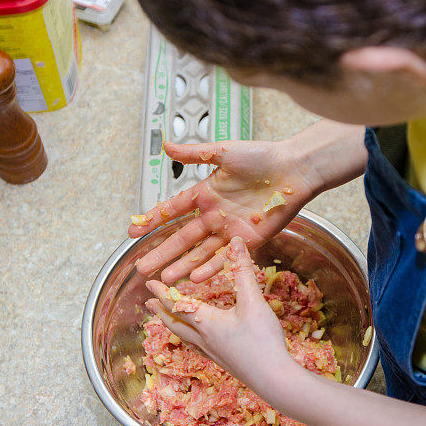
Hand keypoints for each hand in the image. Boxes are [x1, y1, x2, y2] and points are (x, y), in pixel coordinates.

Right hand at [129, 138, 316, 283]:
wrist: (293, 169)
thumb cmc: (261, 157)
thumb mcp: (223, 151)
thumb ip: (194, 154)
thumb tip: (165, 147)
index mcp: (205, 192)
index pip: (172, 210)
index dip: (152, 221)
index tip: (132, 234)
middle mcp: (214, 213)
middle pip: (182, 237)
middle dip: (162, 252)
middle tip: (142, 267)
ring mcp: (230, 229)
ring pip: (200, 251)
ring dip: (182, 266)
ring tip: (164, 279)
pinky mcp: (248, 240)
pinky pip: (226, 257)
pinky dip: (211, 268)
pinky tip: (195, 278)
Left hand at [144, 237, 293, 389]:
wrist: (274, 380)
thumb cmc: (262, 341)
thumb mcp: (253, 301)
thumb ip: (243, 271)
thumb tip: (236, 242)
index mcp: (207, 322)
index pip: (177, 305)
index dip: (162, 293)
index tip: (148, 284)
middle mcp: (205, 339)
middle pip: (176, 324)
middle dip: (162, 311)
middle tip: (149, 303)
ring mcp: (214, 354)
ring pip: (186, 337)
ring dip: (173, 326)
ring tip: (168, 321)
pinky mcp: (225, 363)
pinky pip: (199, 348)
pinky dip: (191, 339)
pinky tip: (199, 342)